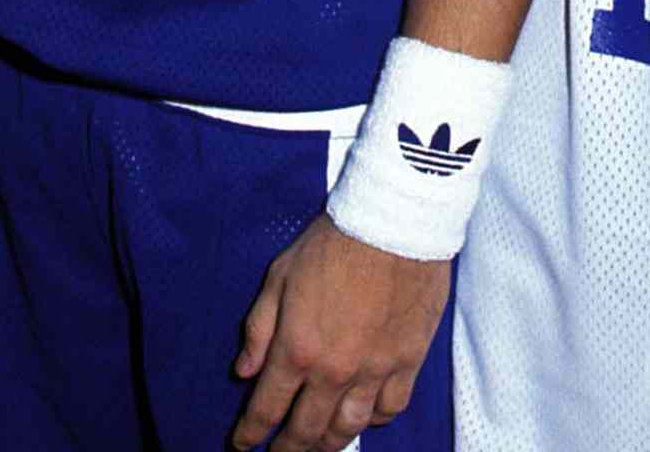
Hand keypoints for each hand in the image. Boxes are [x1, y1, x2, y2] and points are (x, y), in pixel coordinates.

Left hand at [233, 213, 449, 450]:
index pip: (266, 409)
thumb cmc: (334, 242)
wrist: (395, 221)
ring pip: (348, 429)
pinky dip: (374, 420)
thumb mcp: (281, 275)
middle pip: (306, 431)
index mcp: (297, 349)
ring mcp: (373, 371)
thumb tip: (244, 371)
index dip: (250, 434)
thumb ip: (260, 327)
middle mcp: (333, 371)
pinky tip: (364, 416)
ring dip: (327, 445)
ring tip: (317, 448)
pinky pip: (389, 409)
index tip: (242, 445)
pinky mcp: (407, 361)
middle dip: (287, 451)